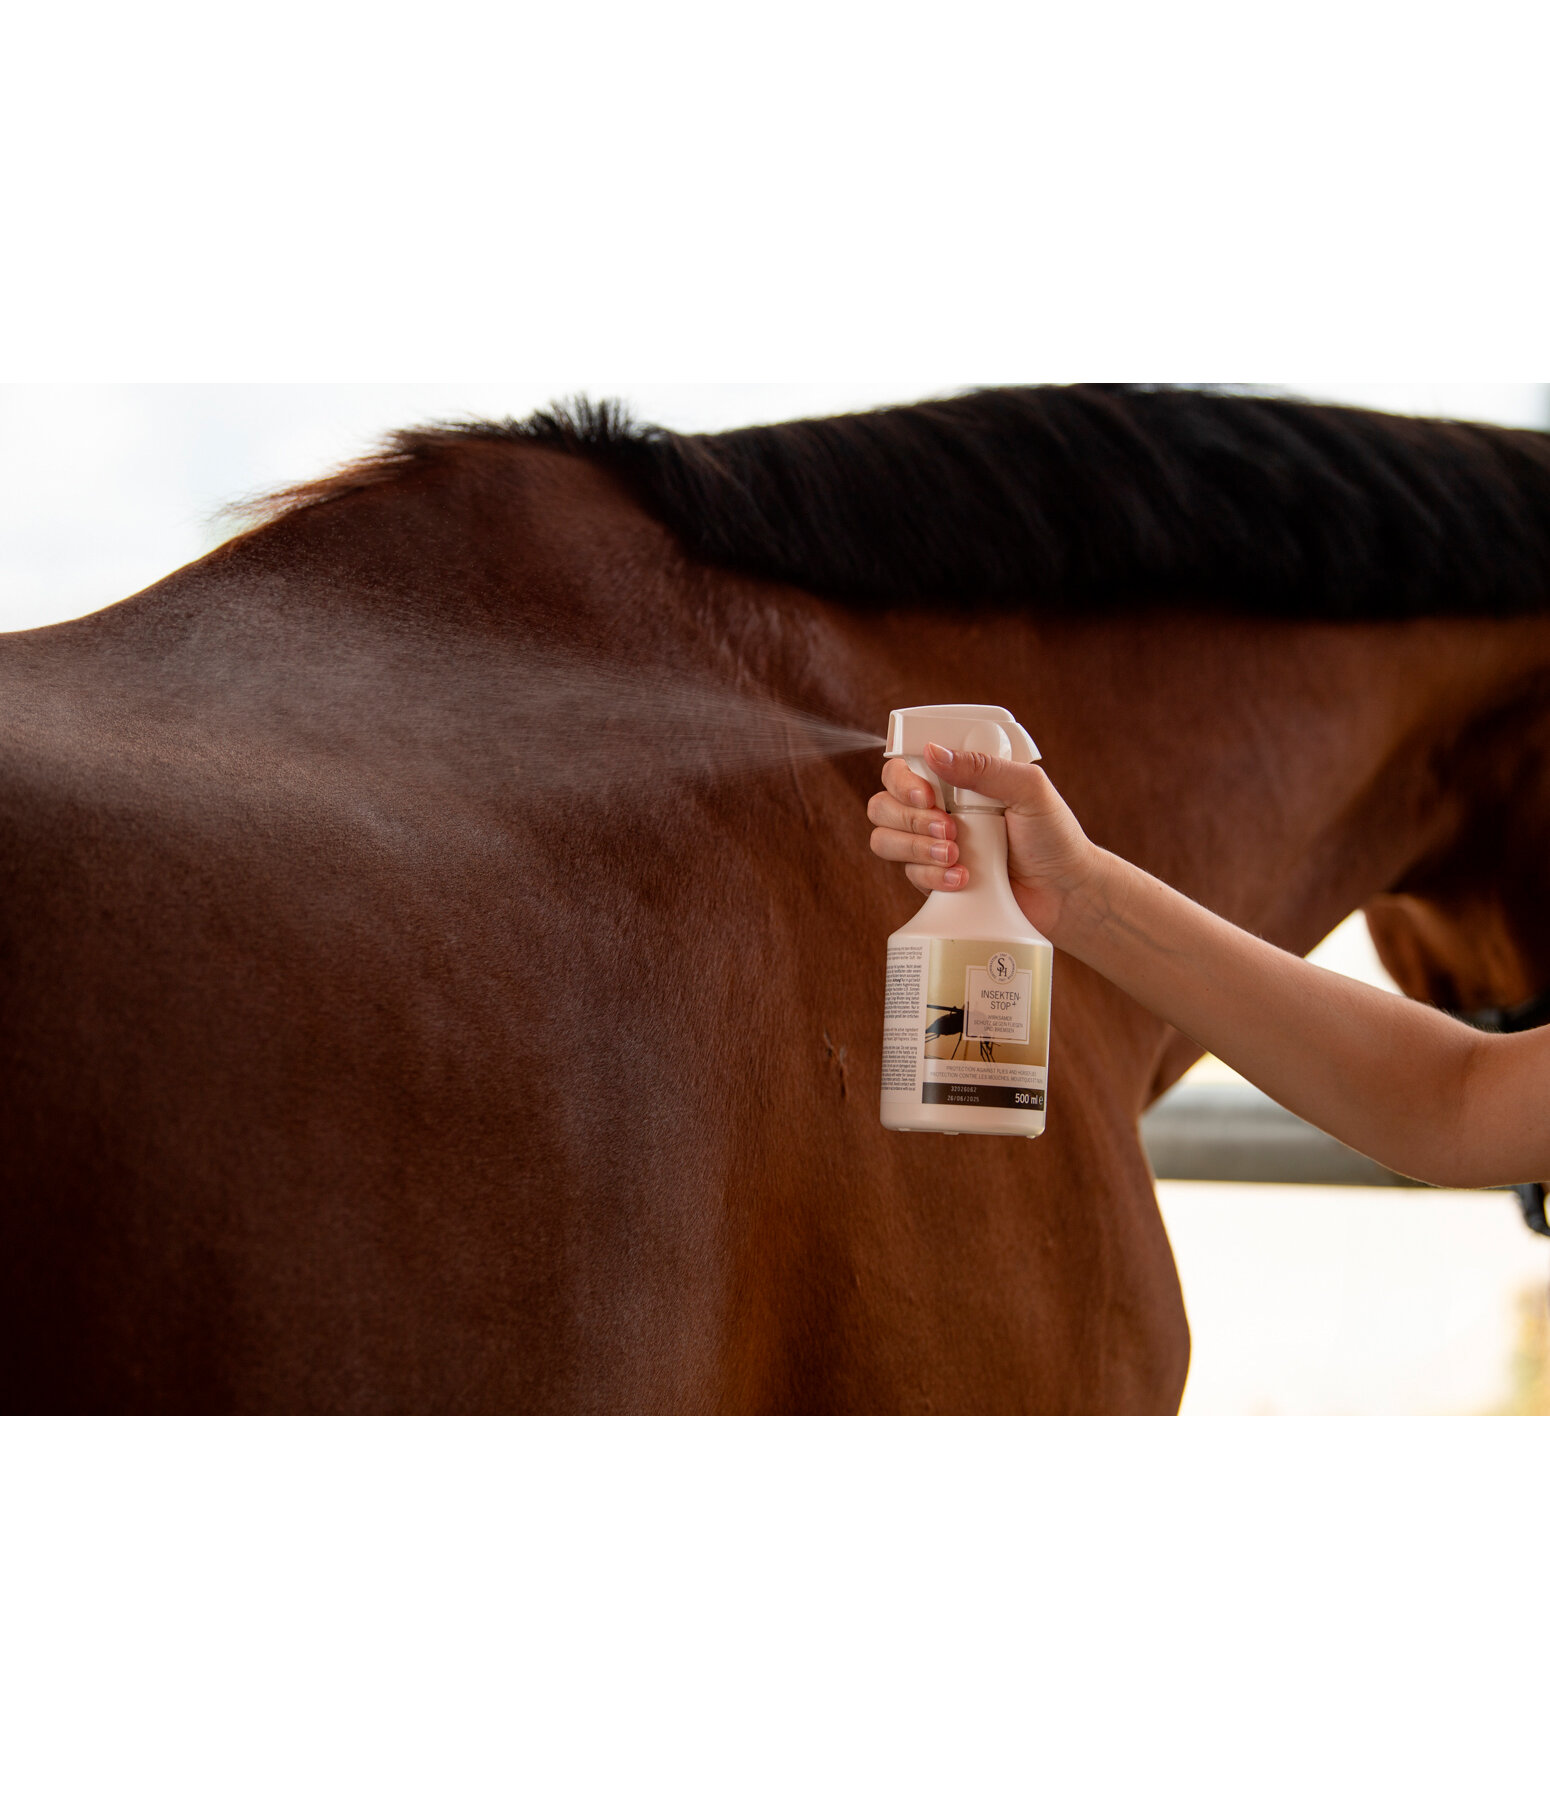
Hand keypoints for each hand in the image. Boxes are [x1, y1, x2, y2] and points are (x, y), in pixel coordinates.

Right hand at [866, 741, 1103, 938]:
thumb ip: (984, 768)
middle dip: (910, 818)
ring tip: (955, 854)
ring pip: (884, 840)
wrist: (1065, 892)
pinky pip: (909, 874)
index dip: (902, 780)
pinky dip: (933, 876)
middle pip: (883, 804)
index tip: (927, 795)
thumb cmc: (1054, 836)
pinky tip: (963, 878)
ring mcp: (933, 846)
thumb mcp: (1029, 790)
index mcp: (957, 780)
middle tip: (949, 828)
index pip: (903, 768)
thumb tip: (934, 752)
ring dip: (916, 847)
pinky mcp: (935, 880)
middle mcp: (938, 809)